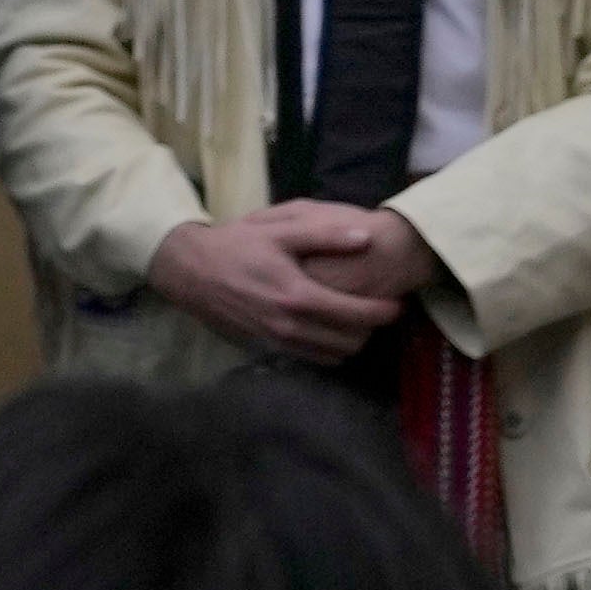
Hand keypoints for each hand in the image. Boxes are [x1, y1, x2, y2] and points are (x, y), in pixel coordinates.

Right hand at [138, 201, 432, 369]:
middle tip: (380, 309)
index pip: (357, 316)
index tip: (398, 304)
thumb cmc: (237, 246)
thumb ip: (325, 234)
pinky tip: (328, 327)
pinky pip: (311, 358)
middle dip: (371, 329)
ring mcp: (278, 342)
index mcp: (298, 296)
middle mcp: (291, 327)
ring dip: (351, 341)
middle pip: (350, 343)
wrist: (192, 271)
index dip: (385, 312)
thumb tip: (366, 237)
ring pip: (333, 356)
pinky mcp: (268, 348)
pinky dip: (328, 348)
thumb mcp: (279, 231)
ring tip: (358, 319)